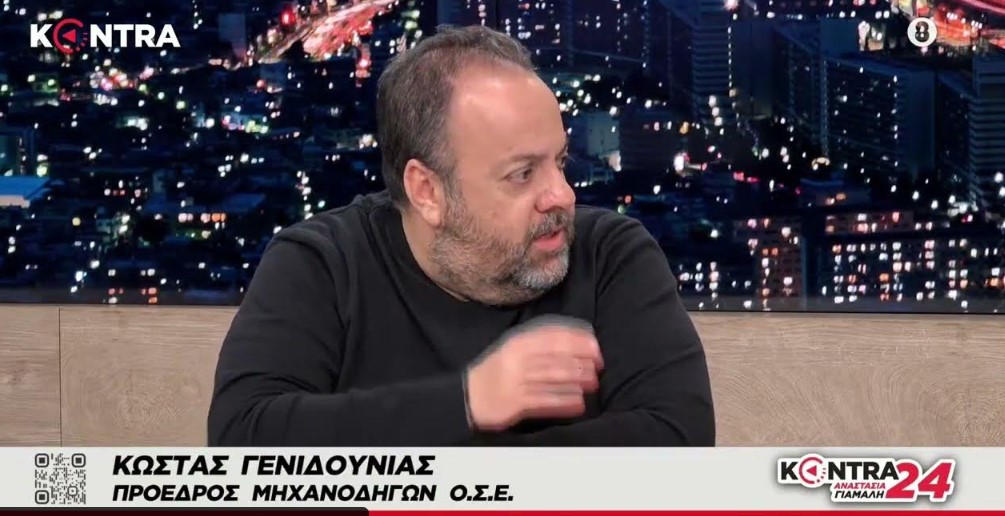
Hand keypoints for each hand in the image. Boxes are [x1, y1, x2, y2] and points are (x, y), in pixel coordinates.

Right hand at [465, 319, 603, 431]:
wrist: (467, 397)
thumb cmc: (496, 372)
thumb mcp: (512, 349)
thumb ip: (539, 343)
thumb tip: (575, 342)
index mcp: (517, 343)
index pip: (552, 336)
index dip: (577, 340)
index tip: (595, 346)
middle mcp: (517, 360)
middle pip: (556, 358)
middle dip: (581, 362)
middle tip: (598, 367)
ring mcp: (516, 382)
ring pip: (553, 379)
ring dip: (577, 381)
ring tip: (592, 383)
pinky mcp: (515, 404)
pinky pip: (546, 402)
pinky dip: (564, 402)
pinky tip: (578, 404)